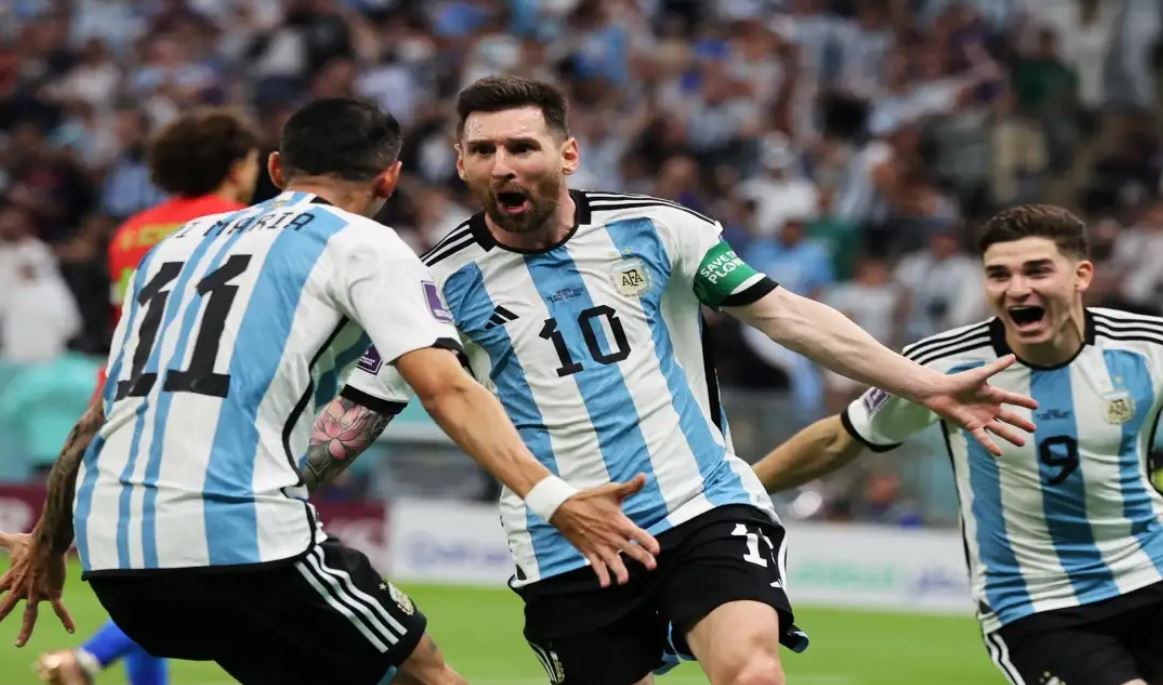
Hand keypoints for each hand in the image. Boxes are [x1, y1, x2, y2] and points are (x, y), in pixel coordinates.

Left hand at [0, 531, 74, 646]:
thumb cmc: (32, 540)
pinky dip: (66, 620)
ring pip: (29, 615)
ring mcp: (36, 592)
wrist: (48, 542)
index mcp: (11, 578)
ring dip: (24, 631)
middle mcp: (21, 588)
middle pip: (5, 607)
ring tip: (18, 644)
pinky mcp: (53, 592)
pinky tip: (71, 630)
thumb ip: (2, 538)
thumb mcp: (13, 540)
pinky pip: (59, 609)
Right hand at [549, 474, 661, 587]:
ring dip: (619, 571)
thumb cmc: (590, 498)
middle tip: (652, 566)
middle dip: (642, 558)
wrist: (564, 506)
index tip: (656, 550)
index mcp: (619, 522)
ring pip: (612, 561)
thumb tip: (644, 476)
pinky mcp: (589, 550)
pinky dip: (600, 574)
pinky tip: (605, 584)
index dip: (648, 542)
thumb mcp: (612, 490)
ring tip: (624, 580)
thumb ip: (630, 487)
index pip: (638, 534)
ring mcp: (599, 545)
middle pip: (630, 550)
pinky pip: (596, 565)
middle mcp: (611, 536)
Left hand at [920, 355, 1037, 456]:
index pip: (1012, 398)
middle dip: (1021, 423)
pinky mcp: (971, 426)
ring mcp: (981, 418)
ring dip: (1011, 436)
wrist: (940, 392)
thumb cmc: (959, 381)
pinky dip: (990, 445)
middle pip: (1009, 417)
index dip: (1024, 402)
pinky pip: (983, 437)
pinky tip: (999, 453)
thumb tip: (1013, 356)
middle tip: (1034, 429)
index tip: (1036, 406)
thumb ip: (997, 367)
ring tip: (1022, 443)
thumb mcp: (980, 374)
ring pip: (999, 429)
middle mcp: (989, 408)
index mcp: (993, 395)